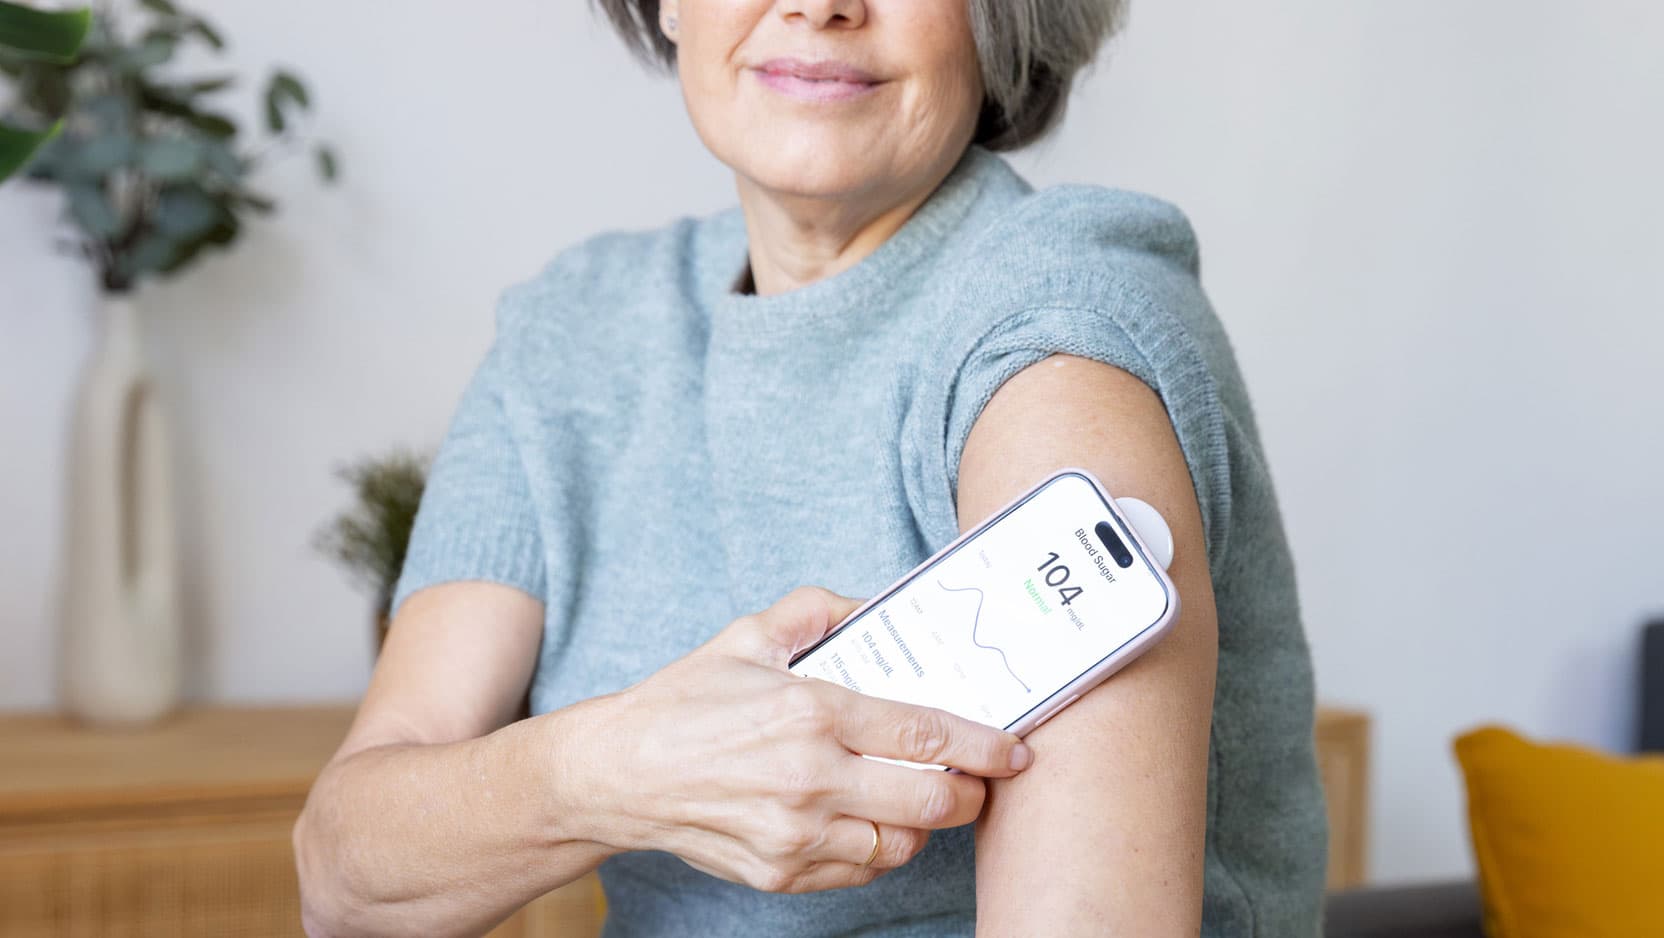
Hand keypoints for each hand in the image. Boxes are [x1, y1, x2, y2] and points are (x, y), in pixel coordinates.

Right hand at [571, 586, 1032, 893]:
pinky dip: (882, 847)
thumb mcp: (746, 637)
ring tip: (922, 796)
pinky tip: (872, 818)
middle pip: (932, 800)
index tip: (1015, 749)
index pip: (924, 733)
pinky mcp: (782, 872)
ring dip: (926, 822)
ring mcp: (797, 834)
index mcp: (810, 711)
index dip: (984, 745)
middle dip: (973, 792)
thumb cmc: (684, 703)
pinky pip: (862, 868)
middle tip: (982, 779)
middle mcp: (810, 778)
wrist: (618, 775)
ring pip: (903, 842)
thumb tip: (871, 605)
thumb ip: (815, 611)